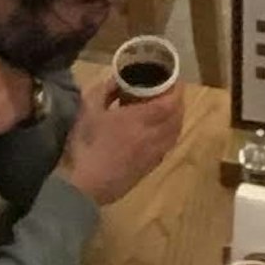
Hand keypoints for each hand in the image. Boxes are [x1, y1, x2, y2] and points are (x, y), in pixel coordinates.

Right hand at [63, 66, 183, 204]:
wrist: (86, 186)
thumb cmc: (86, 144)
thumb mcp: (89, 108)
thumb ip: (106, 89)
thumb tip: (119, 79)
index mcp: (138, 120)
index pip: (168, 104)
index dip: (176, 90)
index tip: (174, 79)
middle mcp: (151, 137)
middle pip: (176, 118)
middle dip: (178, 102)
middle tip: (171, 91)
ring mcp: (152, 155)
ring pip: (174, 134)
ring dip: (176, 119)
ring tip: (168, 109)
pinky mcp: (148, 169)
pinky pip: (167, 147)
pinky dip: (170, 134)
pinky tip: (160, 131)